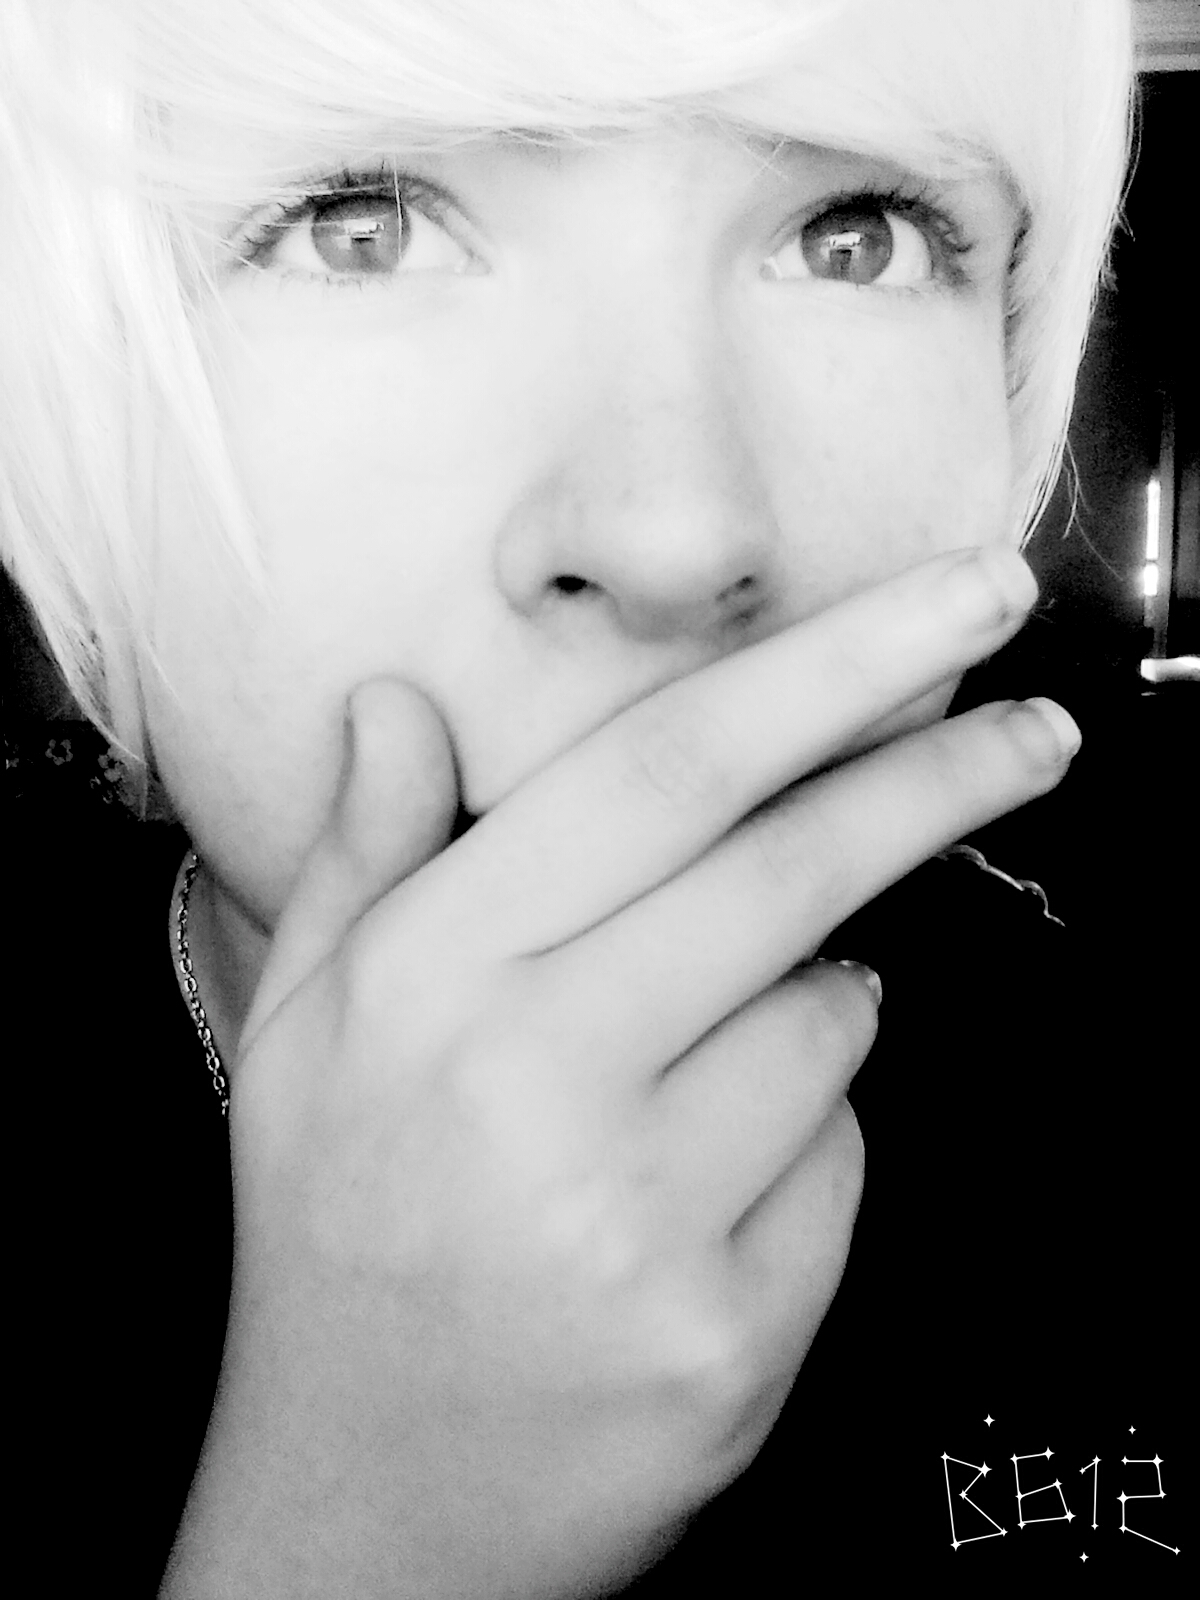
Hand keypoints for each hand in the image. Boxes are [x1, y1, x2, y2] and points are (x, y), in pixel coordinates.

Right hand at [164, 546, 1074, 1597]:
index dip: (834, 665)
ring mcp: (639, 1221)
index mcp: (428, 982)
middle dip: (941, 780)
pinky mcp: (730, 1335)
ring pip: (835, 1024)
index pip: (665, 770)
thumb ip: (366, 853)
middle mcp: (532, 1085)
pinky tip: (711, 1178)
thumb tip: (397, 699)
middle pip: (794, 870)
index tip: (961, 601)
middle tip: (1035, 731)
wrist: (367, 1509)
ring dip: (820, 999)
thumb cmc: (341, 1233)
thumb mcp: (306, 1031)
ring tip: (705, 1054)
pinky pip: (844, 1166)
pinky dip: (812, 1137)